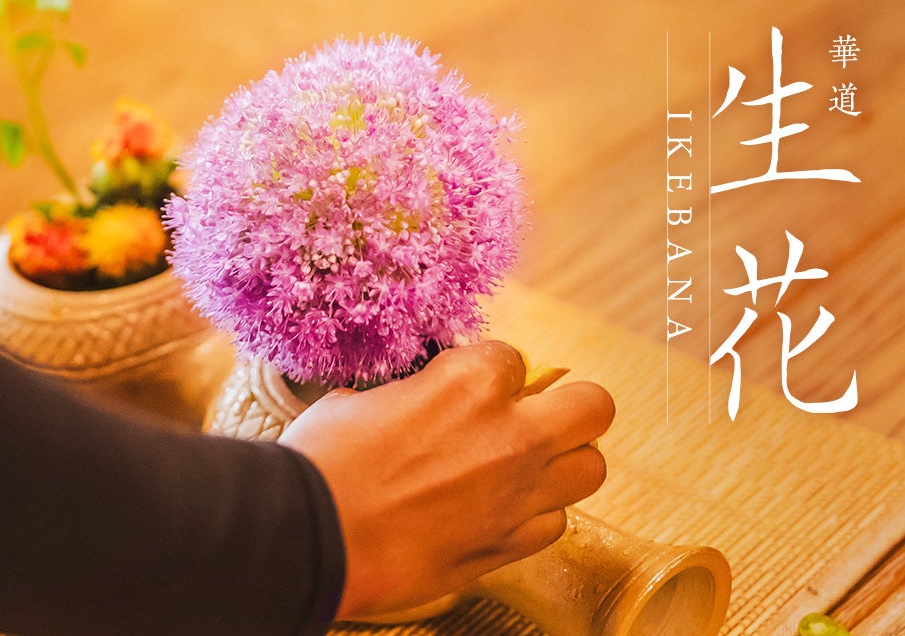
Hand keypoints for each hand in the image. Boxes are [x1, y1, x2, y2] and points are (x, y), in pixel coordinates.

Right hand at [279, 340, 613, 619]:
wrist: (312, 536)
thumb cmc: (324, 462)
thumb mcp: (363, 400)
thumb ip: (411, 396)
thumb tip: (413, 400)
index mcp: (470, 381)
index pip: (515, 359)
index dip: (491, 375)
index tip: (469, 392)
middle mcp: (511, 433)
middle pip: (593, 406)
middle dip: (569, 408)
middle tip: (534, 420)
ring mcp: (518, 493)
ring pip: (590, 469)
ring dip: (561, 465)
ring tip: (524, 470)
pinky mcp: (509, 545)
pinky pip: (554, 523)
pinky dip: (533, 516)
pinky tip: (499, 514)